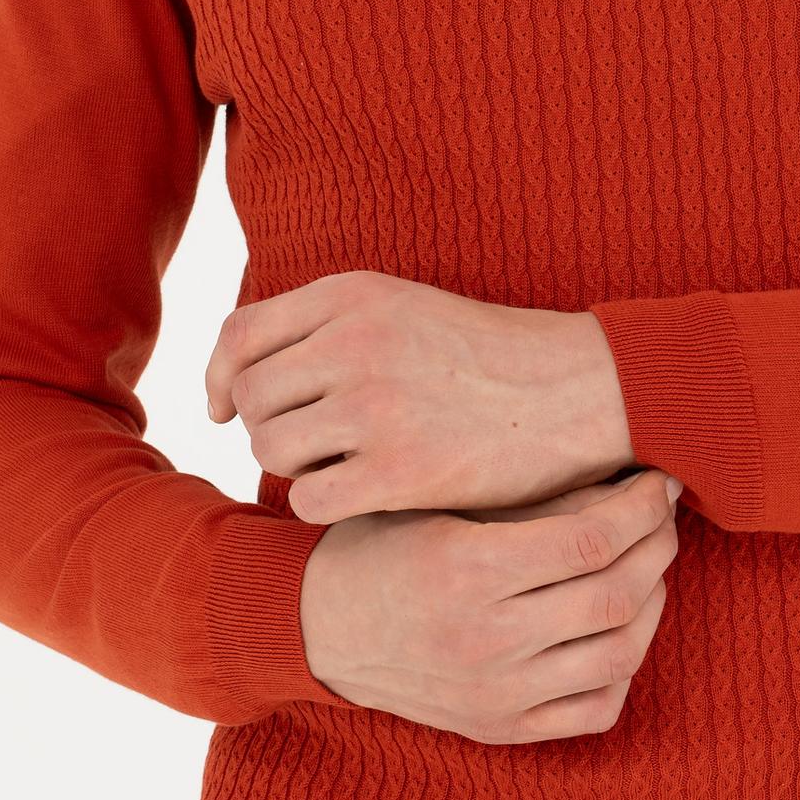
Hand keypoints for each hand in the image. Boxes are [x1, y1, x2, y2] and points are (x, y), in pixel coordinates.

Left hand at [205, 269, 636, 520]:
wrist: (581, 390)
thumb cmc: (490, 356)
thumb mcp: (404, 307)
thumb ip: (328, 327)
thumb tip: (236, 377)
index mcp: (353, 296)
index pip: (239, 335)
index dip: (218, 378)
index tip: (225, 408)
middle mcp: (354, 344)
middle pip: (250, 397)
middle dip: (265, 426)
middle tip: (307, 445)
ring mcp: (375, 408)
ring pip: (271, 448)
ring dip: (295, 466)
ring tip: (341, 464)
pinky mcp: (398, 470)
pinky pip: (308, 499)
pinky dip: (322, 504)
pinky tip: (359, 496)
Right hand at [298, 465, 684, 742]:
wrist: (316, 628)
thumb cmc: (382, 544)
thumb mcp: (443, 503)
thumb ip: (532, 500)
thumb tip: (628, 483)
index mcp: (467, 570)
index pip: (593, 540)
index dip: (643, 508)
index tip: (658, 482)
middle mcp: (485, 639)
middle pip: (615, 595)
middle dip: (658, 546)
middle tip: (664, 517)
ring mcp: (496, 694)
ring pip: (619, 654)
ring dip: (651, 603)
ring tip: (648, 567)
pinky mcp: (500, 729)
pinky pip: (596, 711)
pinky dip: (624, 668)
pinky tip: (619, 629)